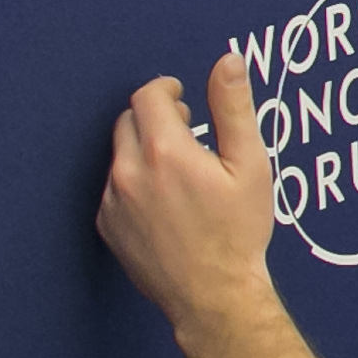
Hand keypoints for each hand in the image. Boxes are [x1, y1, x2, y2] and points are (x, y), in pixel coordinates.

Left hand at [97, 56, 277, 343]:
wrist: (213, 296)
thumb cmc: (237, 232)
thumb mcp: (250, 166)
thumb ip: (233, 108)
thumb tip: (227, 62)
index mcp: (164, 152)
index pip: (148, 96)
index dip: (166, 89)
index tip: (181, 95)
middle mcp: (128, 173)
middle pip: (128, 120)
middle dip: (154, 118)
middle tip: (186, 132)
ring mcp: (113, 202)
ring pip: (120, 154)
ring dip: (144, 150)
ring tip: (180, 172)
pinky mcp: (107, 225)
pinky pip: (114, 187)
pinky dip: (134, 182)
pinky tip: (166, 202)